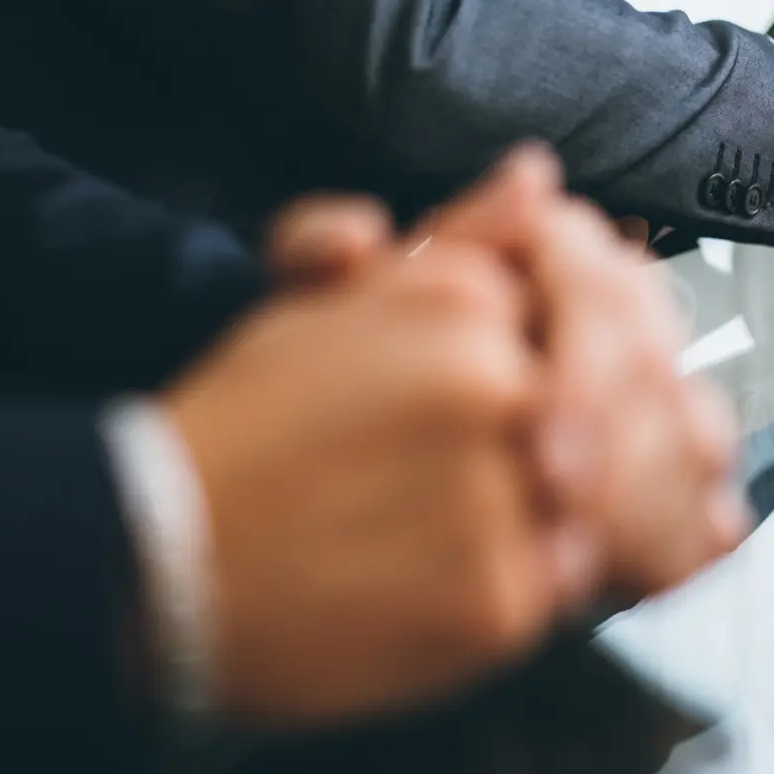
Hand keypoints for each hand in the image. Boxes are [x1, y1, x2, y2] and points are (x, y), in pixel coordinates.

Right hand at [178, 155, 744, 725]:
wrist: (155, 559)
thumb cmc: (244, 434)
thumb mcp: (337, 301)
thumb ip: (457, 238)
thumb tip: (536, 174)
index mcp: (461, 300)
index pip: (601, 319)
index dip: (584, 364)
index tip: (539, 398)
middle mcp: (494, 387)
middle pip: (618, 416)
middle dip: (576, 446)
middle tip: (506, 475)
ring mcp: (502, 496)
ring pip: (599, 507)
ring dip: (553, 516)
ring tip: (457, 528)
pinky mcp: (500, 599)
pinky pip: (564, 592)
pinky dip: (524, 587)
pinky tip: (442, 578)